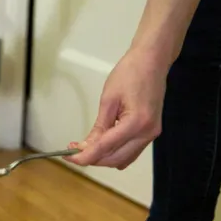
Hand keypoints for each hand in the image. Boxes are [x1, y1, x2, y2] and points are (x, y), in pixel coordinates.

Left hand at [66, 47, 169, 168]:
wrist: (152, 61)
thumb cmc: (129, 74)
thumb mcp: (108, 100)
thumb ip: (98, 127)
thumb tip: (86, 147)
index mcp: (136, 123)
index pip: (105, 148)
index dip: (85, 156)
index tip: (68, 157)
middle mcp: (147, 133)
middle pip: (115, 159)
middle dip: (93, 159)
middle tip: (73, 151)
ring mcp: (151, 134)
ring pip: (123, 159)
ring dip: (103, 157)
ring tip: (85, 147)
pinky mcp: (151, 132)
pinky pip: (130, 151)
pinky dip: (114, 152)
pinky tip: (101, 143)